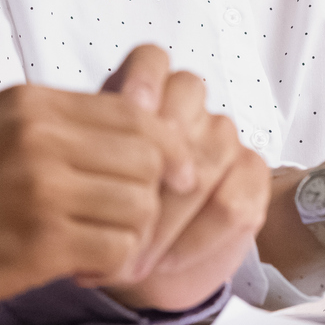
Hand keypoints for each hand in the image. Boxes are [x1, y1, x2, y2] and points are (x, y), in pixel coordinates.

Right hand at [0, 60, 189, 320]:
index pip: (133, 114)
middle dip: (151, 195)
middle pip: (148, 158)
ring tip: (96, 246)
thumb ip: (57, 125)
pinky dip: (111, 266)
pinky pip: (117, 251)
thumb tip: (135, 132)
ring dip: (130, 234)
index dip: (165, 147)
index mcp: (31, 103)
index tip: (173, 174)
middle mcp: (41, 138)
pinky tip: (81, 269)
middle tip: (125, 221)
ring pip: (140, 206)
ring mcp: (41, 190)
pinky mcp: (39, 244)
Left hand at [96, 47, 270, 310]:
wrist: (146, 263)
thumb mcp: (83, 187)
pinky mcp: (251, 175)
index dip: (143, 81)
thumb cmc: (106, 213)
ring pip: (206, 158)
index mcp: (144, 92)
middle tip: (116, 215)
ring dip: (166, 217)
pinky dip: (195, 239)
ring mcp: (223, 138)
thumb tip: (72, 167)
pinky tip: (166, 260)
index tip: (129, 110)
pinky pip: (231, 204)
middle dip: (149, 167)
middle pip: (185, 103)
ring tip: (132, 256)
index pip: (151, 60)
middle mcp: (188, 107)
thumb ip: (82, 165)